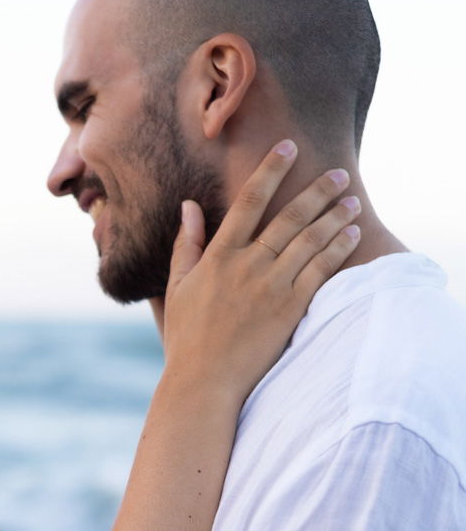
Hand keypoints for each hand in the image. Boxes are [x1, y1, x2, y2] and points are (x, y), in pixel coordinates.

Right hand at [162, 142, 359, 400]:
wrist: (204, 383)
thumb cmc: (186, 338)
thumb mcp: (177, 287)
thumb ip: (185, 244)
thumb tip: (188, 204)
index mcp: (218, 256)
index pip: (249, 201)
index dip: (271, 170)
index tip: (288, 148)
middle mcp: (247, 266)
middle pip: (290, 216)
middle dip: (318, 192)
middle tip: (340, 174)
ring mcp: (271, 287)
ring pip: (310, 241)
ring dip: (334, 217)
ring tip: (352, 202)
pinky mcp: (290, 309)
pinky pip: (320, 271)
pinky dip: (337, 250)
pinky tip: (350, 235)